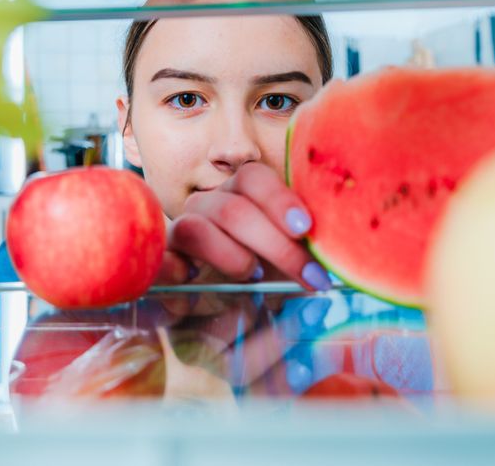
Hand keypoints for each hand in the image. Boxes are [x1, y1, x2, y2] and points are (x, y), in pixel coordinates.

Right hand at [154, 162, 330, 291]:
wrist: (220, 316)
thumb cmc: (262, 281)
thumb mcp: (288, 264)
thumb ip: (304, 251)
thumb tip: (335, 261)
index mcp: (240, 195)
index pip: (253, 178)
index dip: (279, 198)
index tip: (306, 228)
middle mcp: (208, 205)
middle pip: (234, 208)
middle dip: (275, 243)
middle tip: (308, 275)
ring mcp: (179, 231)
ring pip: (197, 227)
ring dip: (234, 256)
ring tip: (254, 277)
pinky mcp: (159, 262)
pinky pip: (159, 256)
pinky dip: (174, 266)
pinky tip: (193, 278)